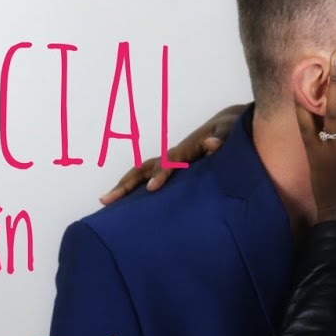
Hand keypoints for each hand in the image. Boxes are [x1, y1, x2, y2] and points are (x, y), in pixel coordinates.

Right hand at [99, 103, 246, 203]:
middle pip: (143, 169)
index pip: (168, 163)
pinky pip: (148, 179)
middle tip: (107, 200)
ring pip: (140, 174)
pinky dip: (135, 191)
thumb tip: (213, 143)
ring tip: (105, 203)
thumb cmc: (228, 131)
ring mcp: (169, 163)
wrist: (225, 126)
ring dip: (123, 187)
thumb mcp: (229, 132)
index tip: (152, 189)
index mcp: (185, 150)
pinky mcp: (172, 170)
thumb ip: (222, 138)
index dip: (160, 175)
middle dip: (125, 185)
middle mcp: (172, 156)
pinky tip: (126, 208)